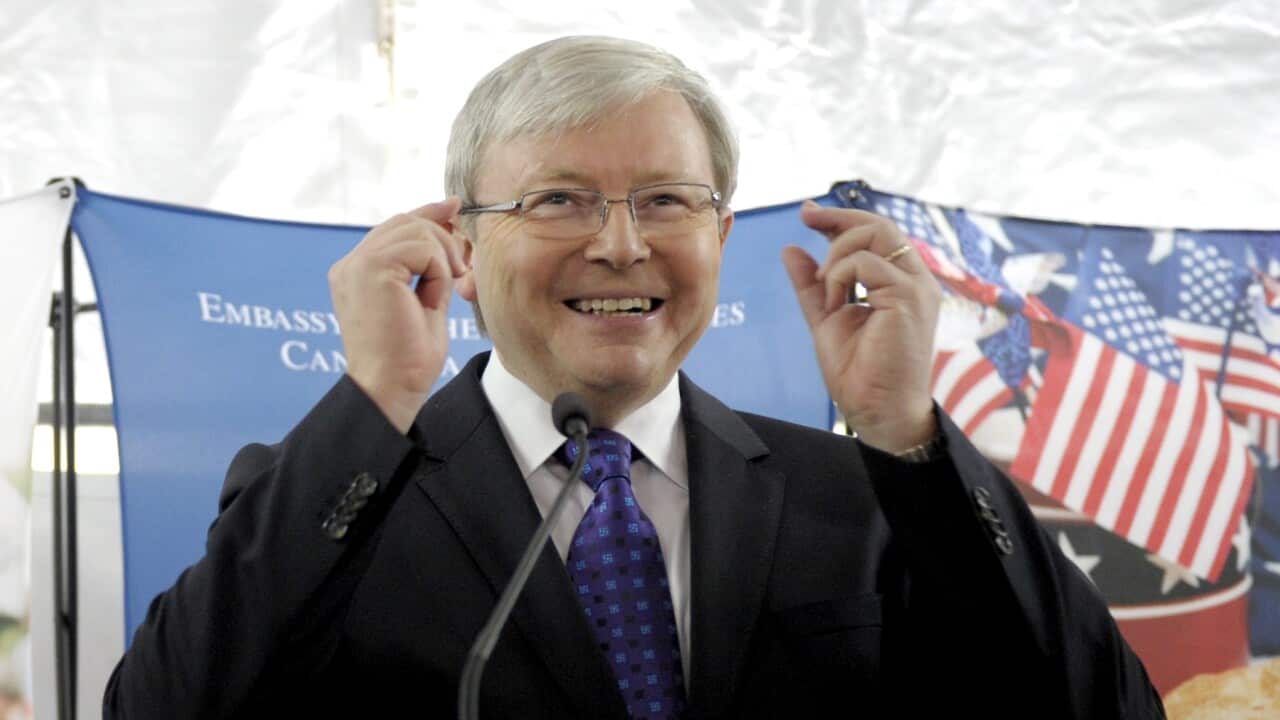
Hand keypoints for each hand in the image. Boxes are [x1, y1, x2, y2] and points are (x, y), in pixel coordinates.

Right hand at [329, 198, 468, 432]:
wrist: (392, 387)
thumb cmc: (409, 359)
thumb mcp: (426, 302)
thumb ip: (431, 269)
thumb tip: (448, 232)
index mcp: (358, 272)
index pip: (394, 228)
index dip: (426, 212)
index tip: (452, 206)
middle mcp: (351, 264)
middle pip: (404, 221)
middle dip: (441, 234)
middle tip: (460, 266)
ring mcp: (357, 264)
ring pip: (414, 229)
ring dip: (441, 256)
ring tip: (445, 289)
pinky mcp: (370, 269)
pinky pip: (420, 247)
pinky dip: (437, 269)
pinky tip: (434, 296)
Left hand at [782, 201, 940, 452]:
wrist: (877, 411)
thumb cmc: (859, 372)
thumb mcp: (827, 317)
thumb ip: (812, 285)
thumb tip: (792, 249)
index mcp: (900, 282)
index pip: (877, 233)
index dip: (841, 218)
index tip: (809, 213)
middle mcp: (915, 280)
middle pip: (880, 224)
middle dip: (838, 218)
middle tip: (807, 220)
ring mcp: (916, 287)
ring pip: (876, 234)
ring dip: (838, 253)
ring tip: (826, 288)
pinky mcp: (908, 298)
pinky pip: (867, 263)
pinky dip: (840, 276)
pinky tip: (836, 303)